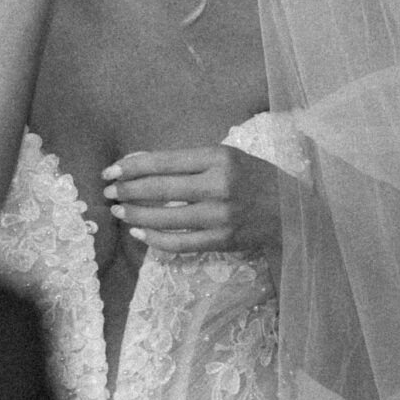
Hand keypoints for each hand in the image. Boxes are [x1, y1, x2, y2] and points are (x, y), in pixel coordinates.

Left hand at [102, 146, 280, 254]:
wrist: (291, 211)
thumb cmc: (254, 177)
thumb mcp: (226, 156)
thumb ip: (188, 160)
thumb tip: (140, 162)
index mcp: (219, 157)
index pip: (165, 161)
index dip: (133, 166)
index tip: (111, 169)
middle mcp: (218, 185)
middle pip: (161, 189)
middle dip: (128, 190)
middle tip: (107, 191)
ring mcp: (220, 216)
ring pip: (166, 218)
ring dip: (136, 214)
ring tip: (118, 210)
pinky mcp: (221, 240)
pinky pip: (180, 243)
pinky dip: (155, 238)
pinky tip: (139, 231)